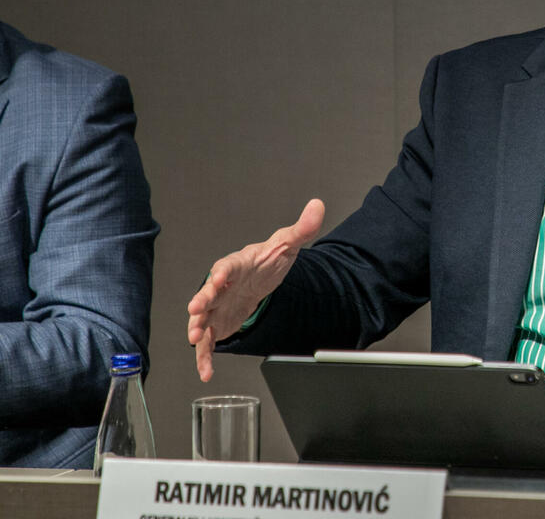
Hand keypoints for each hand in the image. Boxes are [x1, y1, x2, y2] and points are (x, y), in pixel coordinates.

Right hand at [186, 198, 324, 381]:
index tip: (218, 279)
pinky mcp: (219, 324)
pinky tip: (206, 371)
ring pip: (203, 319)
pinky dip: (205, 356)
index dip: (221, 273)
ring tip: (195, 339)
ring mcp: (217, 306)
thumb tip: (318, 205)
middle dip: (201, 302)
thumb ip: (302, 228)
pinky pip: (209, 341)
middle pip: (208, 293)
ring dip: (198, 328)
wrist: (262, 277)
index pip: (226, 266)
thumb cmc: (268, 259)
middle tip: (195, 313)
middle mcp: (221, 286)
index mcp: (236, 265)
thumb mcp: (287, 243)